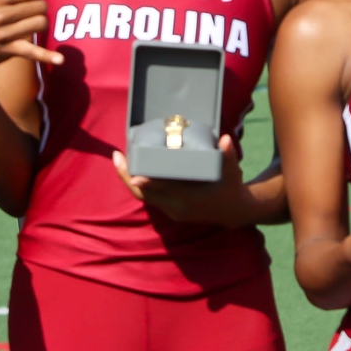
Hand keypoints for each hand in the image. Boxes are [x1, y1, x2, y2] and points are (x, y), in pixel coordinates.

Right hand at [0, 0, 63, 79]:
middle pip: (40, 6)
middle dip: (40, 9)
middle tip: (30, 13)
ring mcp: (3, 33)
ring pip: (40, 24)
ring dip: (41, 25)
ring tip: (33, 25)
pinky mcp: (7, 51)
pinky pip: (31, 52)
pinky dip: (46, 57)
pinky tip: (60, 61)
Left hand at [111, 135, 248, 229]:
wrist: (233, 211)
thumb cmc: (231, 188)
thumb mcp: (231, 172)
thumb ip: (228, 155)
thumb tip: (225, 139)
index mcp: (188, 199)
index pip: (161, 189)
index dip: (144, 181)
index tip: (130, 170)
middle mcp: (176, 208)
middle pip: (144, 195)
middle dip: (127, 177)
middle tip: (117, 156)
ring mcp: (171, 211)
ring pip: (143, 197)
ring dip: (130, 180)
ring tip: (120, 159)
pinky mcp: (170, 210)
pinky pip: (148, 198)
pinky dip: (139, 184)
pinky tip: (132, 169)